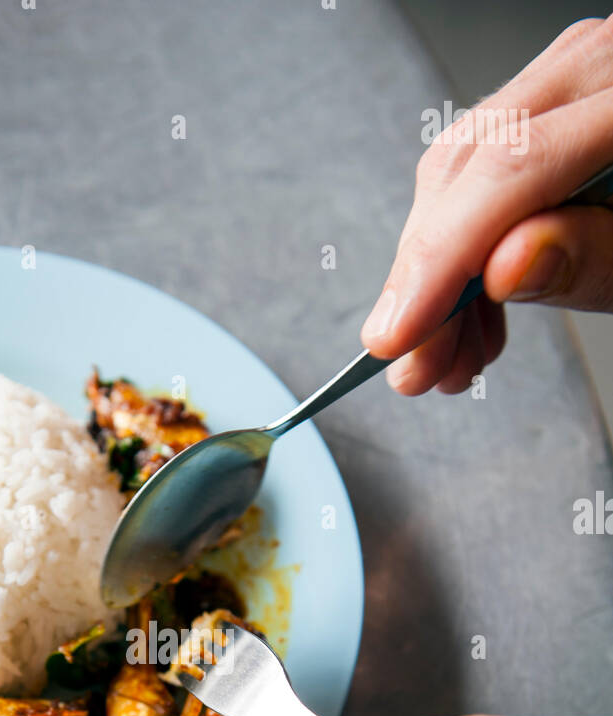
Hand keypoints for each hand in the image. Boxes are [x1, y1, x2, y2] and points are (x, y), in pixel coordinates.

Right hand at [362, 17, 612, 395]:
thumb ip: (595, 256)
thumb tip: (504, 266)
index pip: (510, 168)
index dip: (440, 257)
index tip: (400, 332)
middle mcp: (591, 70)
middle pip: (467, 169)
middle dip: (425, 284)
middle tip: (416, 368)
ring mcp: (563, 85)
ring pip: (457, 180)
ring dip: (437, 284)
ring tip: (449, 360)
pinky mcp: (546, 117)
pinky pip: (476, 183)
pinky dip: (463, 261)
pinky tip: (473, 320)